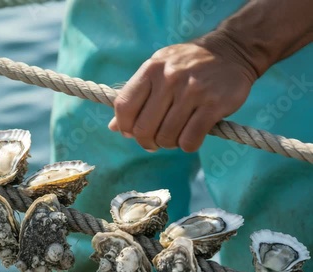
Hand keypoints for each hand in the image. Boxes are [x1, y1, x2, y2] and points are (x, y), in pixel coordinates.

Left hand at [108, 37, 256, 151]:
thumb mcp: (158, 69)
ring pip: (166, 136)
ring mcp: (192, 91)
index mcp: (151, 69)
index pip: (124, 106)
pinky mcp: (213, 105)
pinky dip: (187, 146)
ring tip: (174, 137)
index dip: (124, 126)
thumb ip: (136, 96)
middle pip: (143, 128)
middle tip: (154, 141)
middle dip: (146, 141)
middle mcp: (169, 78)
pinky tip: (190, 138)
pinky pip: (190, 140)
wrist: (231, 51)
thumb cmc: (187, 65)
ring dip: (168, 143)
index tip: (131, 132)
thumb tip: (113, 127)